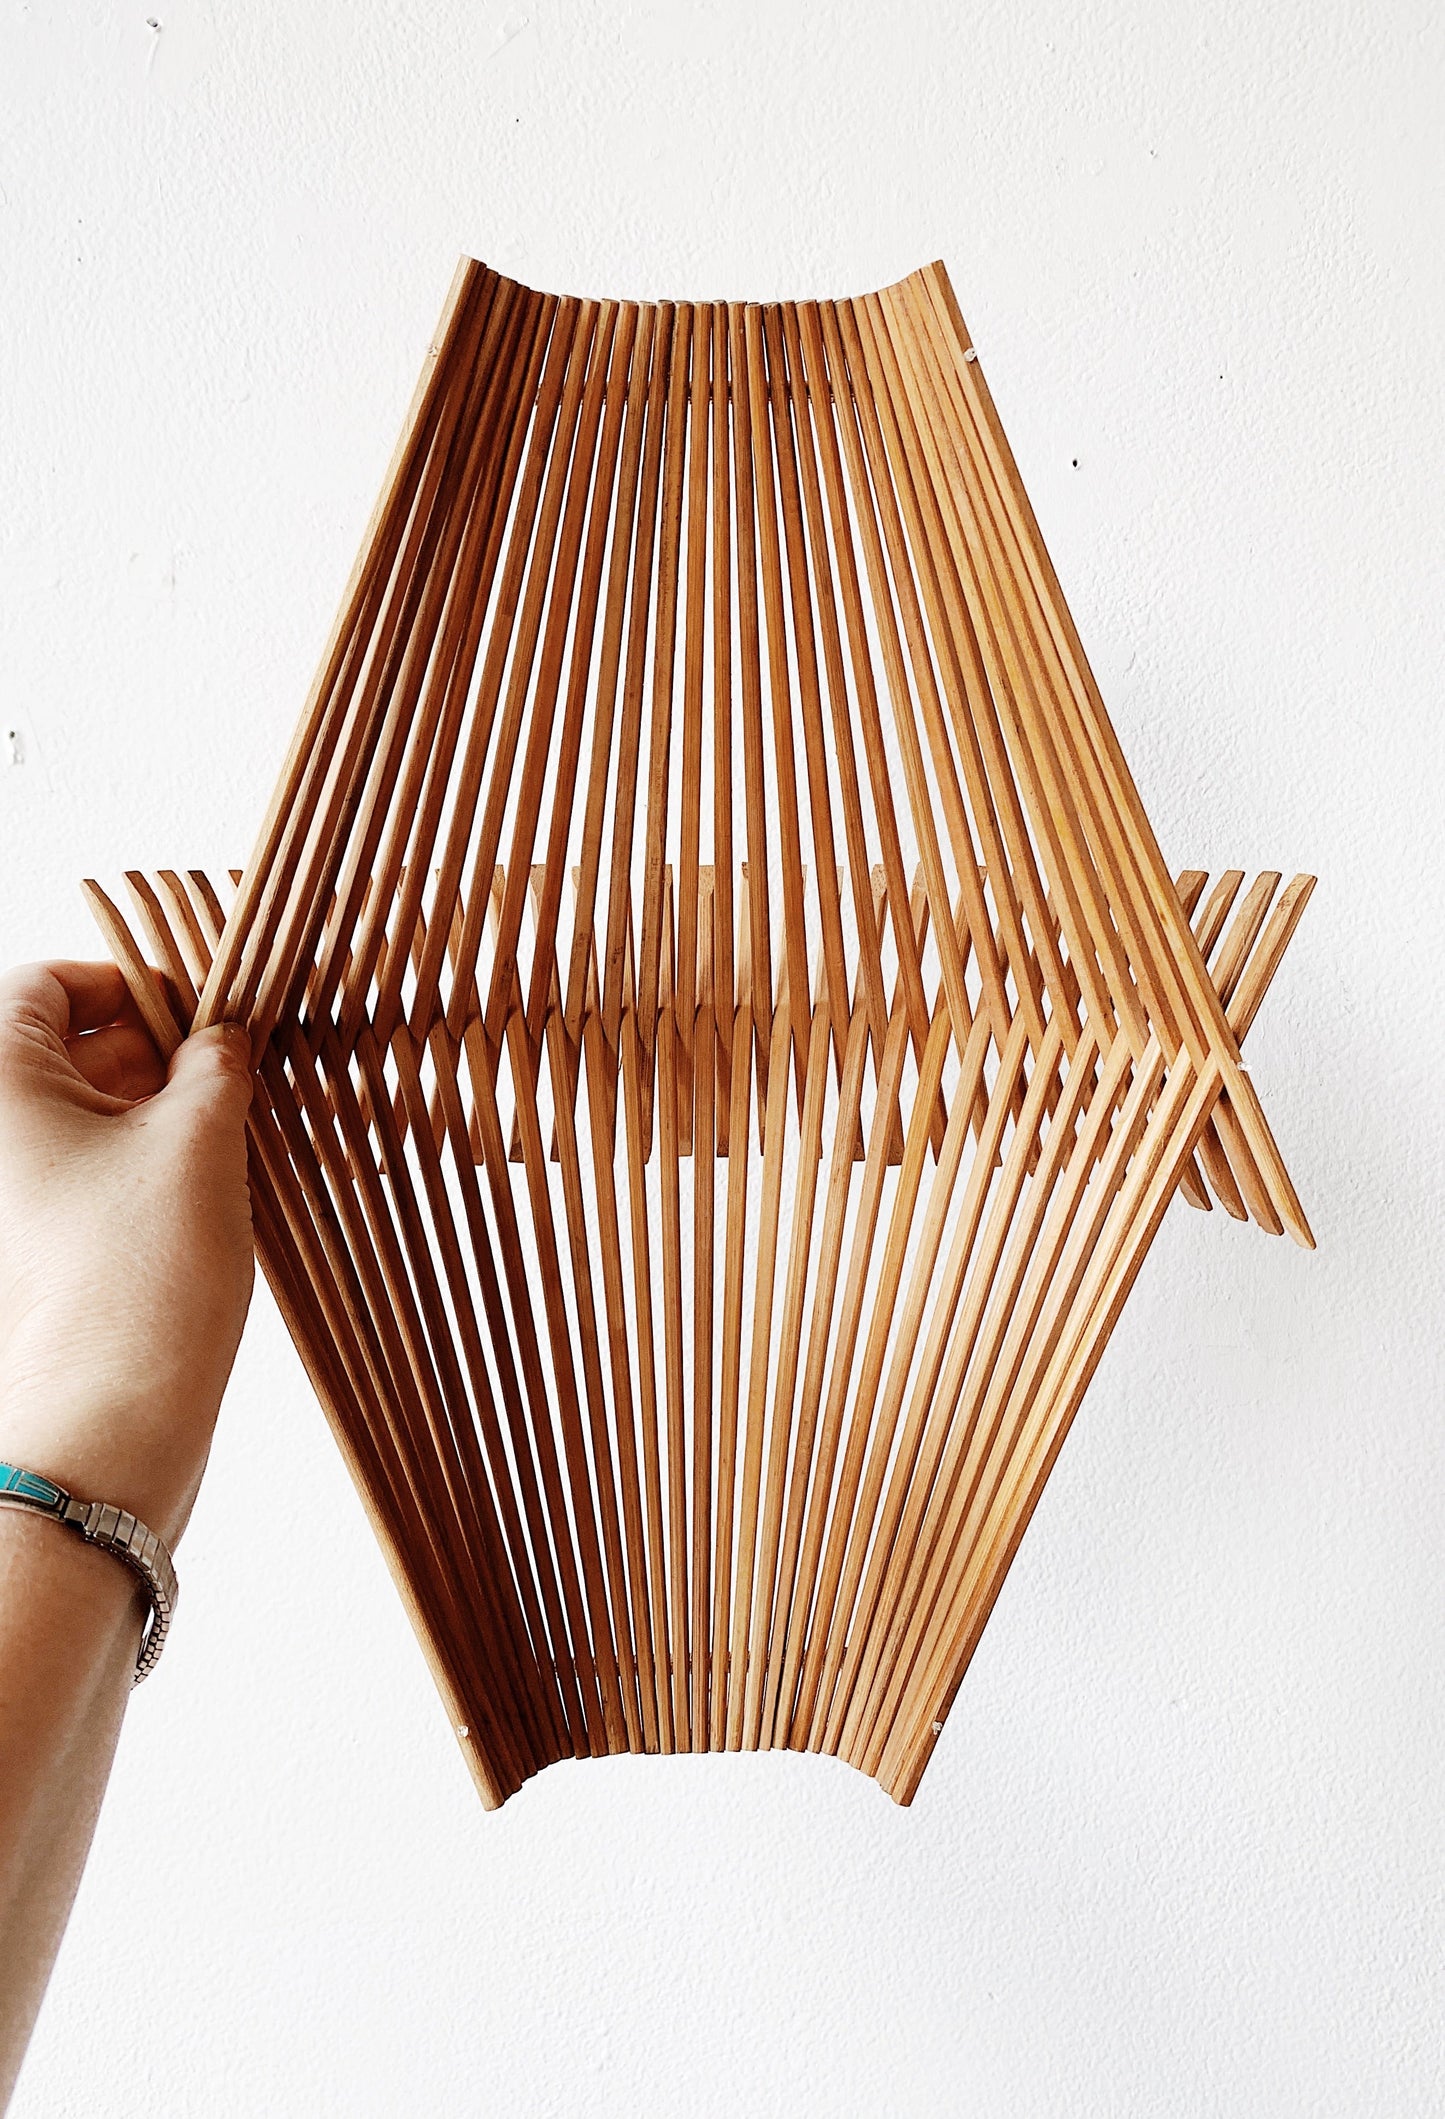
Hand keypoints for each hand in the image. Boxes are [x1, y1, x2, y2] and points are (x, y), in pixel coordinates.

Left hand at [0, 962, 253, 1547]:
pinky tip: (205, 1187)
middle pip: (67, 1050)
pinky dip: (144, 1166)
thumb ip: (215, 1061)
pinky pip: (89, 1175)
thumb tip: (223, 1033)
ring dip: (158, 1111)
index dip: (127, 982)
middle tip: (235, 1071)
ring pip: (86, 1116)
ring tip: (231, 1133)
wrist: (110, 1421)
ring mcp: (10, 1197)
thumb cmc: (141, 1271)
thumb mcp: (198, 1136)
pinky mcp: (35, 1248)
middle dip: (156, 1051)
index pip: (47, 983)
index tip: (199, 1007)